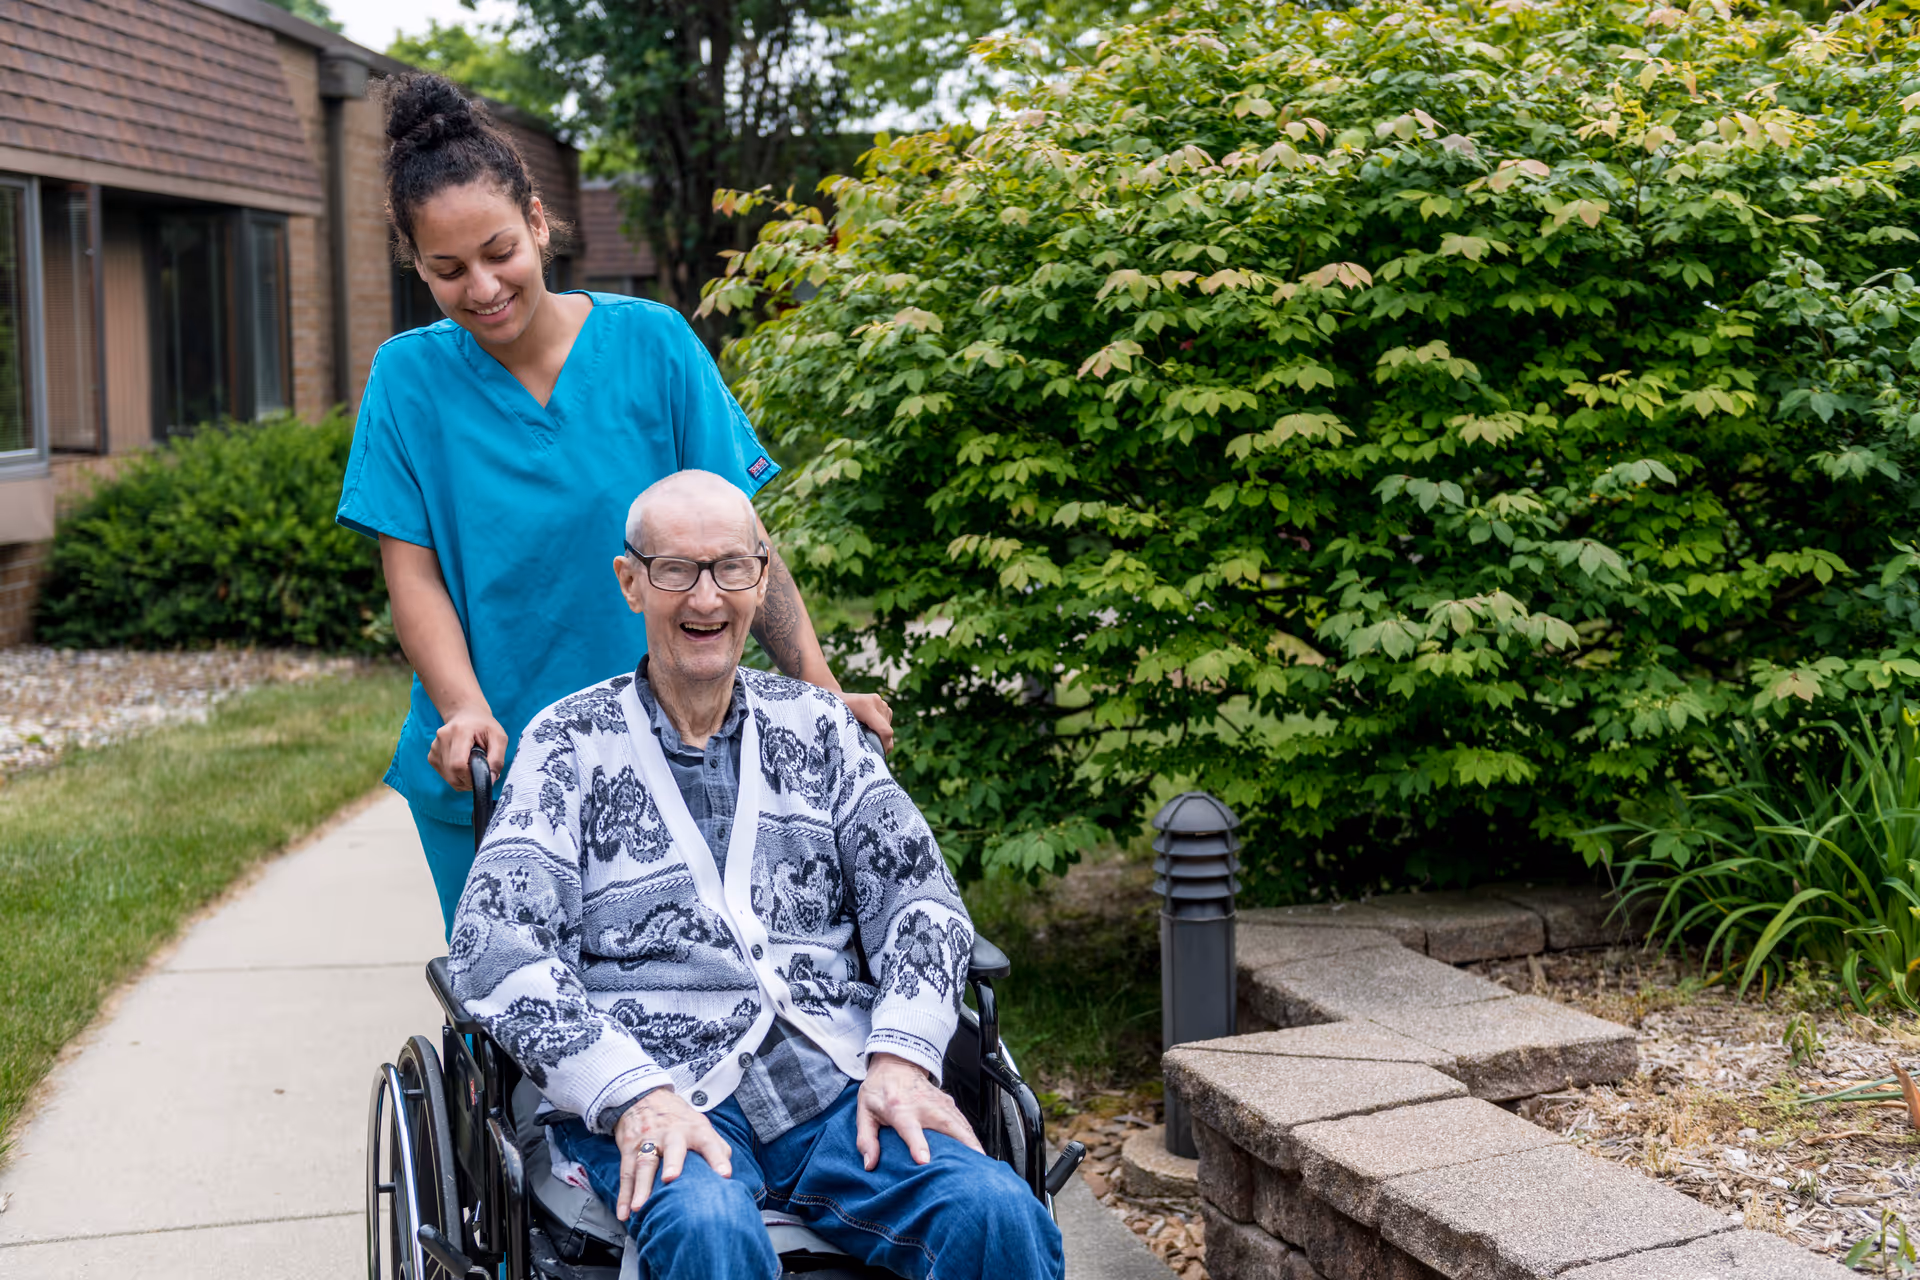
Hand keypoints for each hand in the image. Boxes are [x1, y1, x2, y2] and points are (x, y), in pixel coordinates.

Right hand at [428, 706, 506, 791]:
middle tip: (481, 772)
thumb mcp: (499, 737)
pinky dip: (457, 777)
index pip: (458, 764)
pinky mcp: (432, 756)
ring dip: (464, 779)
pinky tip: (465, 765)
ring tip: (473, 765)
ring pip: (449, 778)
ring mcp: (434, 748)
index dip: (471, 777)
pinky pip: (446, 776)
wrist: (466, 715)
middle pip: (452, 774)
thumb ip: (497, 758)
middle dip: (470, 780)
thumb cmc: (484, 726)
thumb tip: (491, 779)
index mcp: (459, 731)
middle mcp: (442, 739)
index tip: (483, 777)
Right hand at [612, 1088, 732, 1220]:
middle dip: (673, 1163)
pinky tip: (624, 1213)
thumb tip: (727, 1175)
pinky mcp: (630, 1148)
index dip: (717, 1158)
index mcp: (694, 1129)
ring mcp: (648, 1141)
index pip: (709, 1143)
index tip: (724, 1175)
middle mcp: (672, 1134)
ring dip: (641, 1187)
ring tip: (639, 1207)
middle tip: (670, 1179)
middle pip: (672, 1148)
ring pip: (644, 1164)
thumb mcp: (700, 1125)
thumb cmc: (678, 1118)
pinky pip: (626, 1173)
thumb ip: (717, 1147)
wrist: (644, 1095)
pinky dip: (623, 1194)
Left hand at [839, 692, 893, 752]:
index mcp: (865, 706)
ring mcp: (881, 702)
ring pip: (888, 728)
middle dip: (881, 744)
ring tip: (864, 738)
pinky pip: (887, 724)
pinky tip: (867, 730)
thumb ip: (852, 737)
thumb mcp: (838, 726)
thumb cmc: (831, 715)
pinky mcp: (883, 705)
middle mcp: (876, 702)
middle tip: (868, 752)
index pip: (885, 731)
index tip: (876, 756)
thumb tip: (864, 754)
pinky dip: (880, 731)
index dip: (883, 747)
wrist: (833, 698)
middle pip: (888, 731)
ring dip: (880, 737)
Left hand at [855, 1053, 981, 1170]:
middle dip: (961, 1144)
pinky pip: (963, 1121)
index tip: (924, 1160)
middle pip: (946, 1124)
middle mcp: (922, 1105)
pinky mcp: (948, 1103)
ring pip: (960, 1123)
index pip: (910, 1128)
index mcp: (899, 1108)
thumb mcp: (864, 1111)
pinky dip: (972, 1136)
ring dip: (972, 1142)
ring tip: (982, 1162)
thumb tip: (870, 1165)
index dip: (917, 1144)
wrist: (895, 1063)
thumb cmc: (879, 1089)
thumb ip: (866, 1139)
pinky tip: (978, 1151)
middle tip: (973, 1165)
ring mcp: (938, 1103)